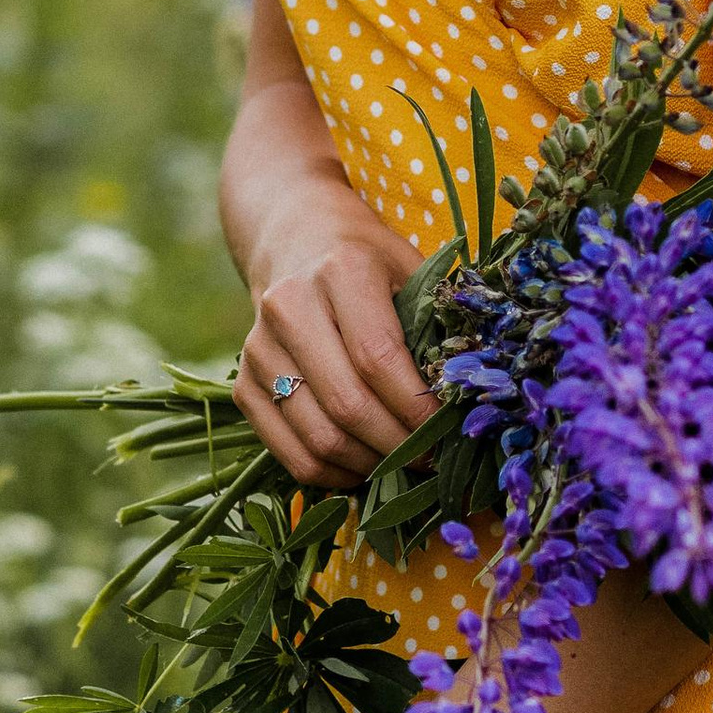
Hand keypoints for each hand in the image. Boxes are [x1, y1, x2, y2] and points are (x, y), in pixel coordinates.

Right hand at [235, 190, 430, 490]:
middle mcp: (289, 306)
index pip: (378, 357)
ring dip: (368, 465)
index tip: (448, 431)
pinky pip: (288, 452)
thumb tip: (470, 398)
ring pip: (317, 437)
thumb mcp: (411, 268)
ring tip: (402, 465)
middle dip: (397, 445)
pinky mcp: (242, 383)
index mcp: (341, 270)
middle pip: (346, 404)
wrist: (296, 239)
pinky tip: (363, 466)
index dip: (416, 406)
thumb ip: (438, 323)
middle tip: (433, 459)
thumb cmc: (370, 260)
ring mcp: (258, 348)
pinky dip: (331, 473)